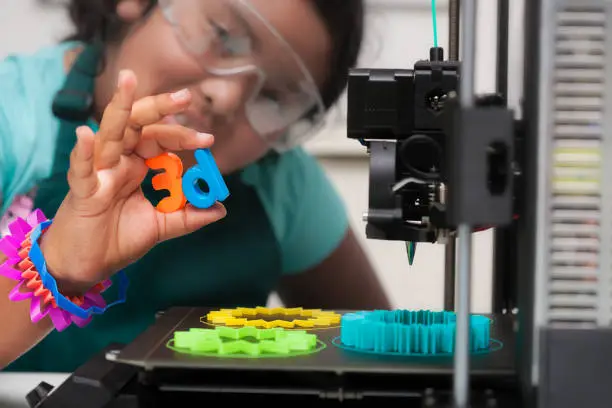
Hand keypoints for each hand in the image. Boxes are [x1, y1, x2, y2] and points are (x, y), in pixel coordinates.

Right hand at [40, 70, 226, 293]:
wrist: (88, 266)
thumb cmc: (118, 240)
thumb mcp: (162, 226)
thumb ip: (189, 216)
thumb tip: (221, 208)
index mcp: (135, 166)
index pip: (160, 139)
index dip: (182, 135)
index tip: (208, 139)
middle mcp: (117, 162)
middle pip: (137, 125)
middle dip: (159, 108)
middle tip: (186, 96)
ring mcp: (99, 173)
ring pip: (108, 134)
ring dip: (119, 108)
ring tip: (128, 81)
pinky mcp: (82, 191)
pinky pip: (82, 169)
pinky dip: (82, 152)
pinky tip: (86, 135)